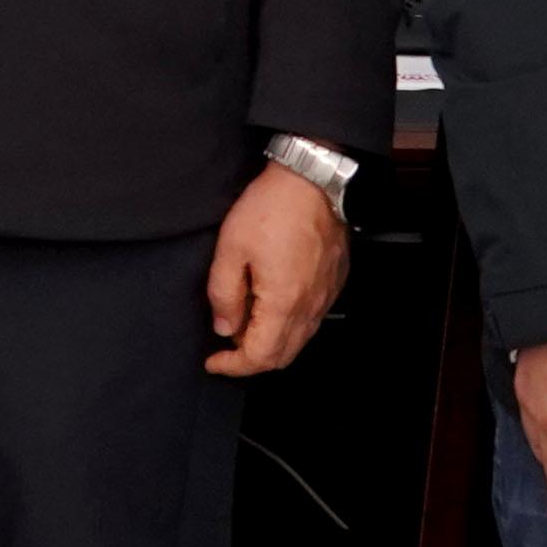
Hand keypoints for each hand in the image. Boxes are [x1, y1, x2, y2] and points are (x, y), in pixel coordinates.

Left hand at [203, 166, 348, 377]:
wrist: (312, 180)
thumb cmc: (272, 208)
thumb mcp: (231, 248)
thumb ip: (224, 294)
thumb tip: (224, 327)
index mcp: (284, 303)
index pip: (259, 356)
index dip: (233, 366)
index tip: (214, 361)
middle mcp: (309, 307)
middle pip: (282, 357)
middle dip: (251, 361)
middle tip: (225, 350)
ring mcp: (325, 296)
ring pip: (299, 341)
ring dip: (270, 345)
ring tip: (244, 328)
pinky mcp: (332, 283)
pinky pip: (311, 321)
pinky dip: (289, 328)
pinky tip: (270, 310)